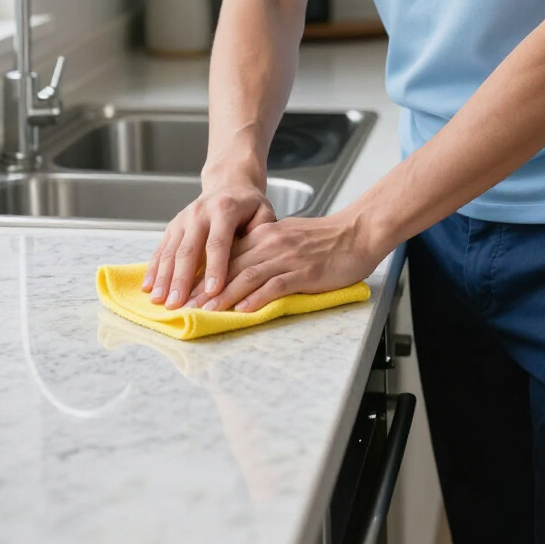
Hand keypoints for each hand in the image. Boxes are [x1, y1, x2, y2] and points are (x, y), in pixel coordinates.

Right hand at [142, 174, 275, 308]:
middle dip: (182, 279)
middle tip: (178, 304)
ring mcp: (183, 219)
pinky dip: (153, 269)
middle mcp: (199, 213)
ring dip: (164, 278)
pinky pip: (161, 249)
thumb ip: (262, 232)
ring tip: (160, 301)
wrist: (228, 183)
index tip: (213, 291)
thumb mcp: (264, 211)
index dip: (215, 267)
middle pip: (188, 250)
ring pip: (170, 251)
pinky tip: (148, 287)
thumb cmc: (249, 204)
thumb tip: (255, 257)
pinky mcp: (172, 226)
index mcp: (224, 210)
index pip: (218, 242)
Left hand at [185, 212, 381, 313]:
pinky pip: (274, 285)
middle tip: (185, 305)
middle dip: (206, 288)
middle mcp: (272, 242)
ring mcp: (288, 257)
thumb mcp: (290, 236)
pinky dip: (256, 298)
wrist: (359, 232)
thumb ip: (267, 248)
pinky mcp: (304, 271)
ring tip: (206, 311)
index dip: (206, 273)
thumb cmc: (328, 238)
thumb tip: (245, 267)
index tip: (188, 289)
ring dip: (224, 295)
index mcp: (266, 233)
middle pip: (231, 266)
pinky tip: (243, 311)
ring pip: (247, 276)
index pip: (228, 253)